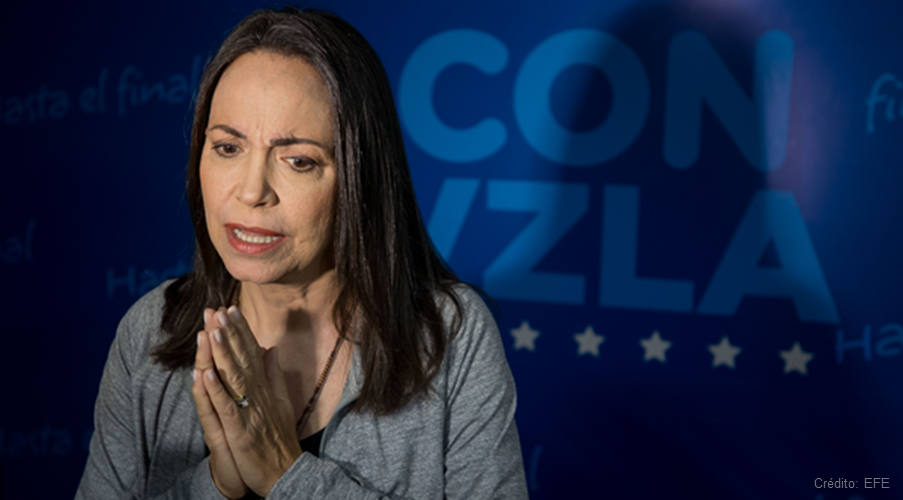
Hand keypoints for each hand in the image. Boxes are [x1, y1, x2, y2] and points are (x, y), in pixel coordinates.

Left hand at [201, 306, 301, 496]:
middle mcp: (259, 395)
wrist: (286, 473)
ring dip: (223, 354)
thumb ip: (275, 374)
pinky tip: (206, 373)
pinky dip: (216, 391)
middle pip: (242, 359)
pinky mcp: (240, 431)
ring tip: (213, 330)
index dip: (241, 331)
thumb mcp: (282, 401)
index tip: (231, 309)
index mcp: (266, 388)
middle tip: (218, 310)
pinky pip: (226, 408)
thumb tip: (271, 348)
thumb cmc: (280, 439)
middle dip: (230, 334)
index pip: (253, 353)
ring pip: (234, 378)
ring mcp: (250, 412)